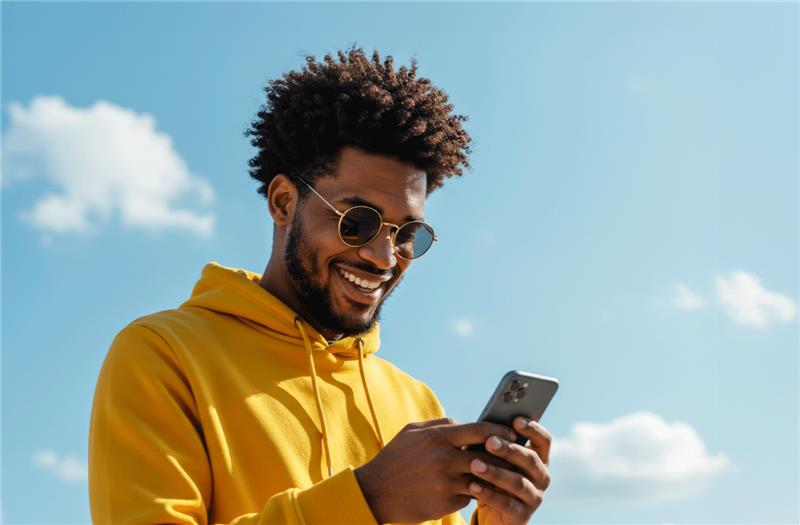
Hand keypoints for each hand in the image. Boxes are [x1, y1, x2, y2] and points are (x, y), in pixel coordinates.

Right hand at [354, 417, 517, 523]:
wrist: (377, 492)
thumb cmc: (396, 458)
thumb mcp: (412, 432)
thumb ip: (439, 424)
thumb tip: (462, 423)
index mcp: (437, 437)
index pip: (480, 430)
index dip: (500, 431)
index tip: (512, 433)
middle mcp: (444, 459)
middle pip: (488, 455)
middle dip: (504, 455)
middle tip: (516, 454)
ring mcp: (446, 482)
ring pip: (483, 477)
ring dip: (493, 475)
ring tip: (504, 472)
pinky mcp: (447, 503)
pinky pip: (470, 495)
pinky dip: (474, 491)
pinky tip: (475, 488)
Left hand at [467, 417, 551, 524]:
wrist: (494, 516)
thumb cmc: (493, 479)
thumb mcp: (495, 461)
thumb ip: (494, 445)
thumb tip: (480, 427)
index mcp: (538, 459)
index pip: (544, 441)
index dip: (533, 429)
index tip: (516, 420)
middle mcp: (541, 477)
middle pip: (530, 459)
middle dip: (509, 449)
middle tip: (489, 441)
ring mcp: (534, 498)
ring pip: (518, 483)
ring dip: (496, 472)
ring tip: (474, 464)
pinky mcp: (523, 516)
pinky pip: (507, 504)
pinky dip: (489, 494)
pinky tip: (472, 486)